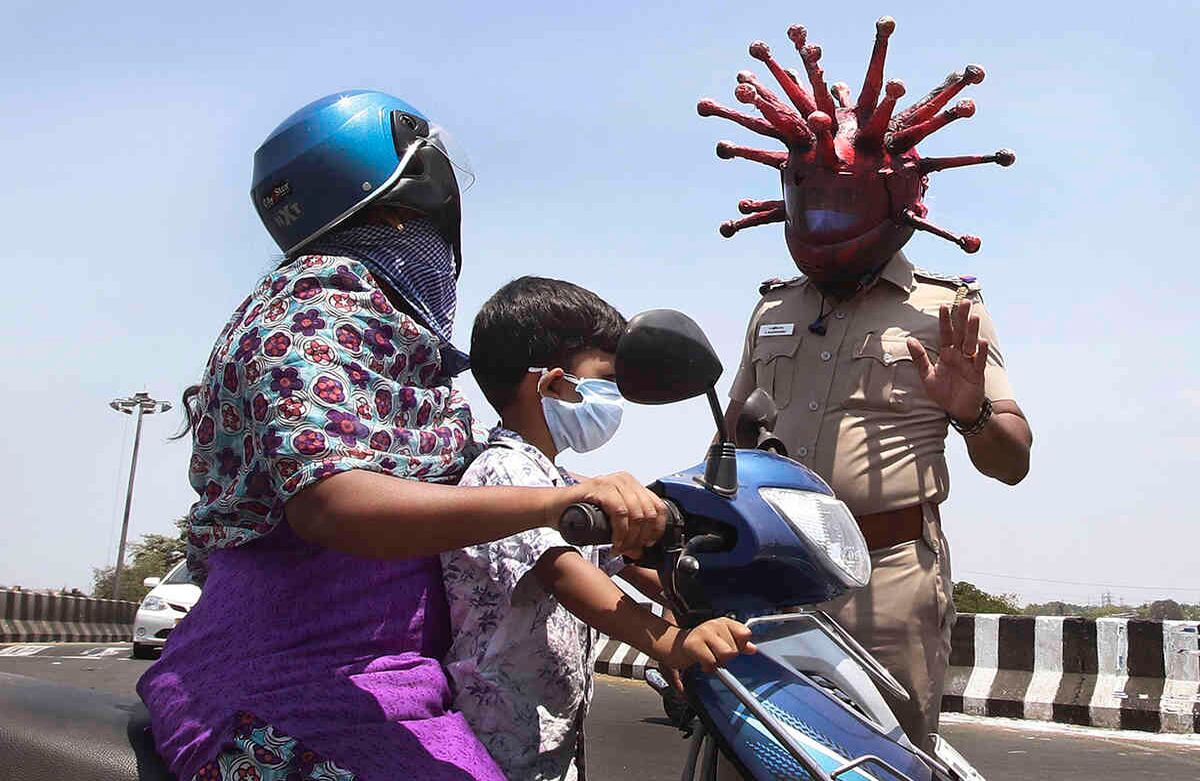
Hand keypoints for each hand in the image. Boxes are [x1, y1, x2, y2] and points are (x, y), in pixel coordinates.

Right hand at [559, 472, 666, 557]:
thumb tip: (640, 550)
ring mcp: (612, 481)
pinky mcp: (600, 487)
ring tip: (620, 549)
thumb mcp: (611, 519)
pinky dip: (620, 532)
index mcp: (632, 484)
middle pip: (648, 512)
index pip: (658, 506)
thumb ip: (627, 529)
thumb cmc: (579, 513)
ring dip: (630, 538)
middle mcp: (624, 479)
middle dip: (641, 537)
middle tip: (631, 550)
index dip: (657, 529)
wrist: (553, 507)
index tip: (648, 544)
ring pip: (636, 513)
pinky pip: (620, 512)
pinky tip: (614, 543)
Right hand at [667, 618, 756, 672]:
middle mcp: (715, 624)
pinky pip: (711, 661)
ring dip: (718, 662)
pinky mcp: (694, 644)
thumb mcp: (721, 641)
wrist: (675, 646)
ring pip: (726, 654)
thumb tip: (753, 649)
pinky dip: (708, 667)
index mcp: (724, 622)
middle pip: (735, 649)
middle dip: (726, 658)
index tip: (730, 647)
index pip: (745, 634)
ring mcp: (704, 632)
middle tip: (714, 654)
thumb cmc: (700, 644)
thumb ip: (739, 644)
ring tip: (710, 658)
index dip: (740, 646)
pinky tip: (702, 663)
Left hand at [907, 300, 988, 423]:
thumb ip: (919, 358)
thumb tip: (909, 340)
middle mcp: (959, 355)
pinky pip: (979, 361)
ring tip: (974, 316)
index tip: (943, 305)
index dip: (945, 320)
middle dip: (962, 318)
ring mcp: (969, 363)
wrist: (958, 409)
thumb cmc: (943, 392)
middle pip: (961, 333)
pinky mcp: (977, 374)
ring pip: (971, 343)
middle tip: (965, 301)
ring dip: (973, 330)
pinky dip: (980, 352)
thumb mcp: (927, 375)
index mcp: (947, 354)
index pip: (945, 333)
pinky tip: (981, 342)